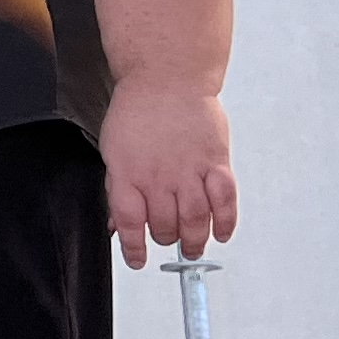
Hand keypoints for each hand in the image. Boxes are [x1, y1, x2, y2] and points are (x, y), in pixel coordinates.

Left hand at [101, 79, 236, 268]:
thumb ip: (117, 188)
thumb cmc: (137, 111)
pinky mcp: (216, 161)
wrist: (167, 77)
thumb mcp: (113, 150)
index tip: (137, 261)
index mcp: (128, 174)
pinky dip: (225, 222)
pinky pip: (225, 199)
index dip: (133, 248)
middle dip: (164, 239)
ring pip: (195, 220)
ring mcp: (190, 170)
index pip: (129, 223)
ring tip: (193, 247)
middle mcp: (159, 176)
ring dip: (194, 240)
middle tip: (168, 239)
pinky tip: (221, 233)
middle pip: (164, 226)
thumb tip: (116, 223)